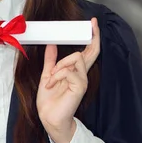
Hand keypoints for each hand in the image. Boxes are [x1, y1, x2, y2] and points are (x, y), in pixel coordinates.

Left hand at [36, 18, 100, 142]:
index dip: (93, 37)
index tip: (93, 24)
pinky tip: (52, 83)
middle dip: (94, 36)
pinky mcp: (80, 86)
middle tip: (93, 24)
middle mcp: (82, 73)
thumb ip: (51, 60)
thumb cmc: (50, 101)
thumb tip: (52, 44)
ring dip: (60, 65)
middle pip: (93, 50)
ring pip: (76, 57)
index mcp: (75, 70)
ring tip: (52, 78)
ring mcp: (82, 79)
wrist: (49, 118)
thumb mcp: (47, 75)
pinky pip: (69, 70)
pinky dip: (58, 74)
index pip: (88, 51)